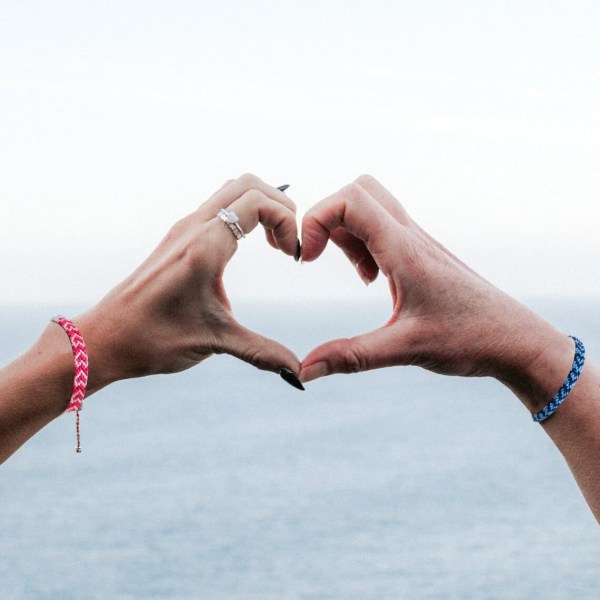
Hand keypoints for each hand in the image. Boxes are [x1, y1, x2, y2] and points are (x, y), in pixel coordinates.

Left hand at [76, 174, 302, 392]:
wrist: (105, 338)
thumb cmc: (154, 338)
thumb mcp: (215, 342)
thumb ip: (261, 352)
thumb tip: (297, 372)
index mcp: (205, 247)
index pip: (257, 203)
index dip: (286, 221)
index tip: (291, 255)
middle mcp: (193, 228)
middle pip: (247, 184)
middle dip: (279, 205)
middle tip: (287, 242)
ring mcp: (183, 229)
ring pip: (230, 191)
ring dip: (260, 207)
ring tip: (272, 243)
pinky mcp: (177, 238)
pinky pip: (217, 207)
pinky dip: (242, 214)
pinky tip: (247, 247)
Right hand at [299, 175, 570, 401]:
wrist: (515, 339)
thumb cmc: (469, 339)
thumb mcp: (404, 350)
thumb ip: (350, 357)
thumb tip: (303, 371)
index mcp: (405, 251)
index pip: (350, 200)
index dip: (316, 219)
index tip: (309, 259)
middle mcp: (410, 237)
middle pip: (358, 190)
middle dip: (327, 217)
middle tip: (321, 257)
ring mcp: (417, 242)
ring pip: (370, 207)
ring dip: (346, 232)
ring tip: (357, 275)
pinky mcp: (421, 253)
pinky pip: (382, 228)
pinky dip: (363, 243)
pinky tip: (372, 279)